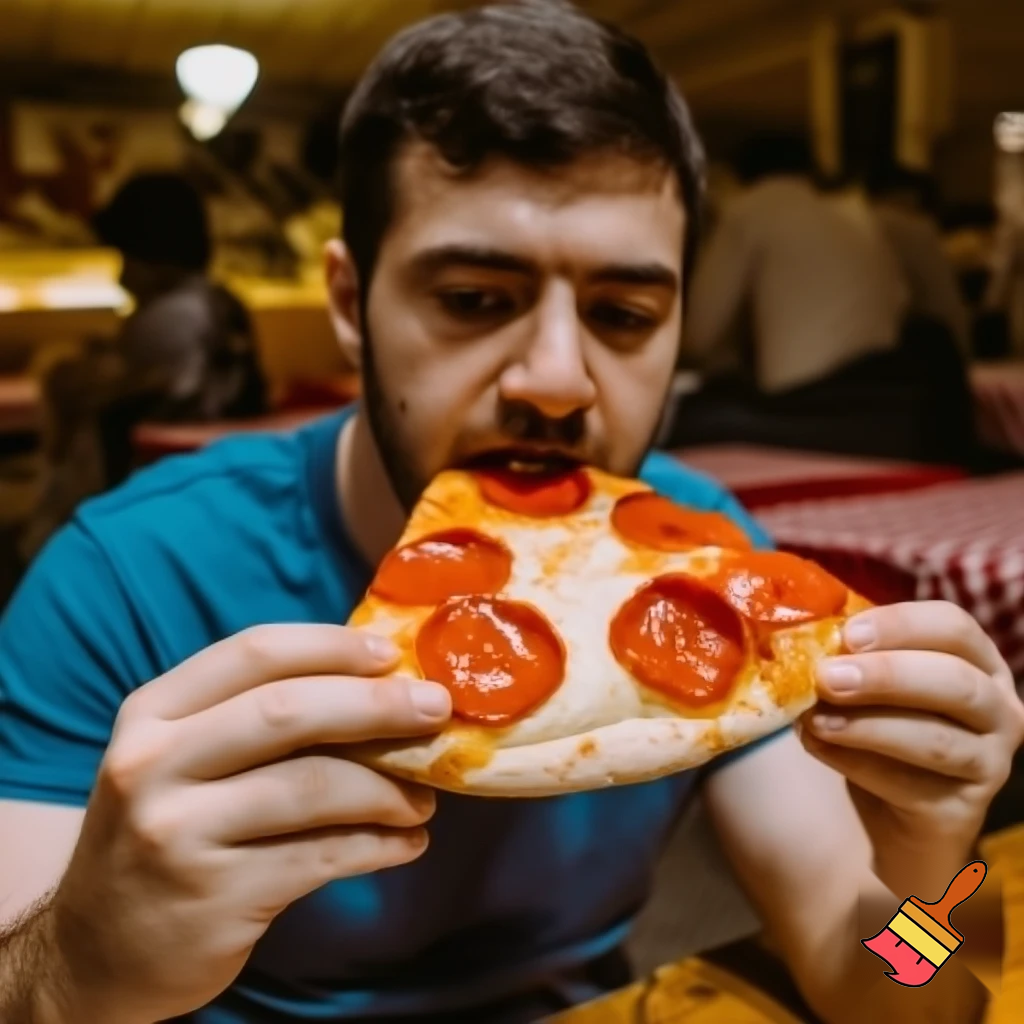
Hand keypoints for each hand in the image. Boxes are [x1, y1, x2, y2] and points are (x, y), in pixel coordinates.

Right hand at [47, 625, 450, 1023]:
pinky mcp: (212, 898)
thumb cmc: (167, 829)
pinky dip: (379, 846)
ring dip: (387, 789)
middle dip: (376, 706)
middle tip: (436, 709)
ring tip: (425, 799)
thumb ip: (256, 719)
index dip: (333, 647)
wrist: (95, 950)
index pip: (255, 653)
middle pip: (287, 713)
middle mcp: (154, 765)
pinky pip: (321, 857)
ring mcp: (178, 834)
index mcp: (153, 712)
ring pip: (313, 788)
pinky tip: (407, 844)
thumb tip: (380, 687)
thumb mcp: (184, 759)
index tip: (393, 655)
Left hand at [800, 602, 1023, 864]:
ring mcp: (989, 762)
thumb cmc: (883, 724)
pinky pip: (908, 785)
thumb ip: (852, 656)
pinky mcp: (962, 810)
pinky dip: (855, 763)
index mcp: (977, 660)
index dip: (901, 625)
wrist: (895, 809)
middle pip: (954, 681)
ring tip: (815, 719)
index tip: (847, 633)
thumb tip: (806, 636)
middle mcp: (998, 708)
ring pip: (935, 740)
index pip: (953, 626)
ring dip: (867, 726)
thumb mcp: (872, 682)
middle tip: (828, 676)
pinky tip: (817, 746)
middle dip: (886, 675)